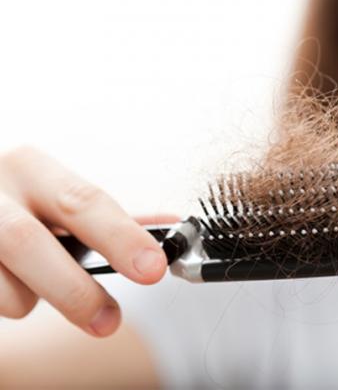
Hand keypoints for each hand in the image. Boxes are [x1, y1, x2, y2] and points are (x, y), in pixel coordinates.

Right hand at [0, 146, 173, 336]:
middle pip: (31, 244)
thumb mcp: (58, 198)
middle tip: (109, 321)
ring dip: (33, 300)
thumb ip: (109, 218)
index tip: (153, 268)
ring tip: (33, 280)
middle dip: (75, 290)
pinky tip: (7, 278)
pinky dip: (9, 299)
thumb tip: (170, 230)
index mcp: (32, 168)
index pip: (84, 201)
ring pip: (5, 289)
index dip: (121, 237)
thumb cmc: (21, 203)